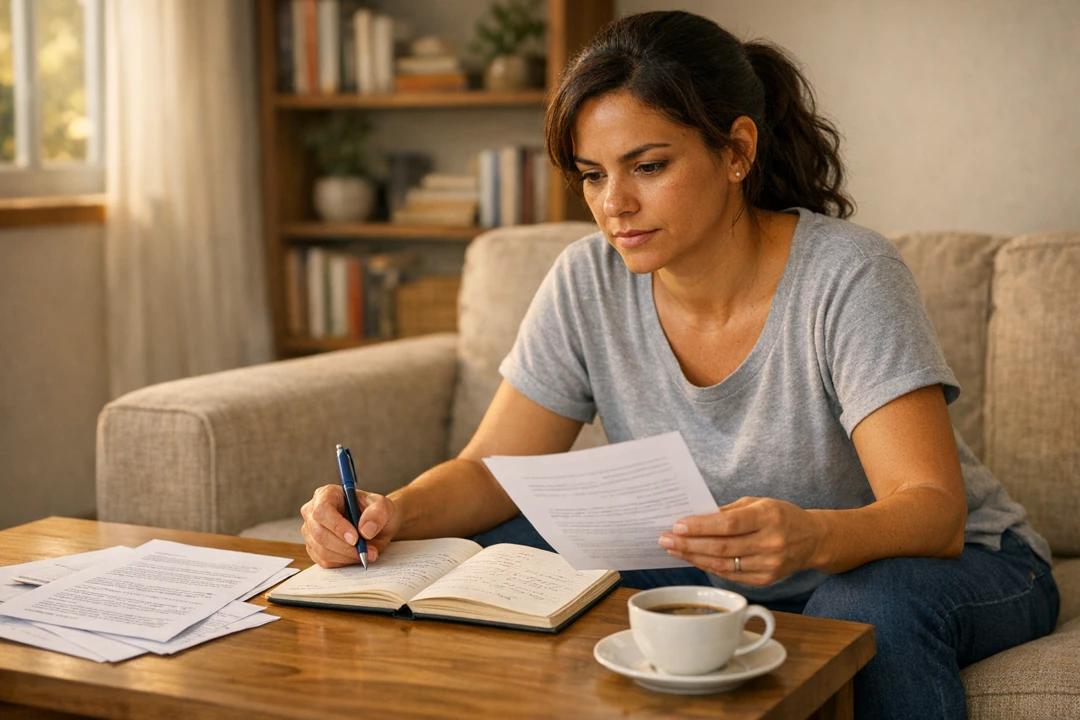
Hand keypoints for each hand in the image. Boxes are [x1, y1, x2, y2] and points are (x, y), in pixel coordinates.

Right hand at [300, 484, 401, 567]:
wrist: (376, 526)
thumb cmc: (375, 511)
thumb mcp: (383, 506)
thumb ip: (377, 514)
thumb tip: (365, 530)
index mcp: (327, 494)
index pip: (322, 510)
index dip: (337, 526)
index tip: (355, 538)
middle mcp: (313, 512)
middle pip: (319, 533)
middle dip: (345, 546)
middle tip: (366, 550)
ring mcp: (311, 531)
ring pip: (322, 550)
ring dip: (347, 556)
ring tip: (367, 553)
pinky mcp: (314, 548)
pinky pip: (324, 561)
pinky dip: (343, 562)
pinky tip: (356, 556)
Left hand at [658, 497, 824, 585]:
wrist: (812, 540)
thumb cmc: (780, 516)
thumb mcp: (758, 503)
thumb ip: (728, 511)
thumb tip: (693, 518)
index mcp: (768, 517)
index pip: (728, 524)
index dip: (700, 526)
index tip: (677, 525)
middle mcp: (770, 543)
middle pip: (721, 547)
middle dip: (688, 544)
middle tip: (665, 539)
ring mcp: (768, 565)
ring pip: (723, 564)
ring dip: (694, 557)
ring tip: (673, 549)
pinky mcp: (765, 580)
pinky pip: (730, 575)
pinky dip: (708, 567)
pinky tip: (693, 559)